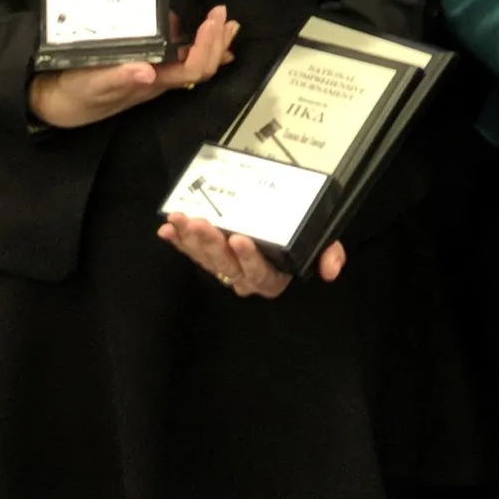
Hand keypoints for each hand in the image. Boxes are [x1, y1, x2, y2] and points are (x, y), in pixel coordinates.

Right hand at [26, 6, 237, 129]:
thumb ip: (116, 78)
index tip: (212, 21)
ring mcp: (153, 72)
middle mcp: (158, 79)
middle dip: (217, 42)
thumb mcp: (89, 85)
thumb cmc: (73, 94)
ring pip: (192, 60)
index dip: (208, 48)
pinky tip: (195, 31)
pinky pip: (175, 54)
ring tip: (222, 21)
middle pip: (201, 66)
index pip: (192, 70)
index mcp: (151, 84)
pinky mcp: (142, 63)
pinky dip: (191, 41)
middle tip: (224, 15)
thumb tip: (147, 72)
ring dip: (211, 41)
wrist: (54, 102)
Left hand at [157, 213, 343, 297]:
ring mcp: (224, 269)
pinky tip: (167, 229)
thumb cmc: (298, 239)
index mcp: (271, 277)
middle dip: (211, 244)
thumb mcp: (319, 243)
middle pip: (226, 265)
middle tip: (201, 223)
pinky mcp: (208, 259)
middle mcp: (245, 278)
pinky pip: (191, 253)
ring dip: (190, 239)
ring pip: (205, 259)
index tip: (239, 238)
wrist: (280, 234)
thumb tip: (331, 270)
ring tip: (181, 220)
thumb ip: (329, 253)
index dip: (248, 258)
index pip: (260, 272)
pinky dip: (178, 241)